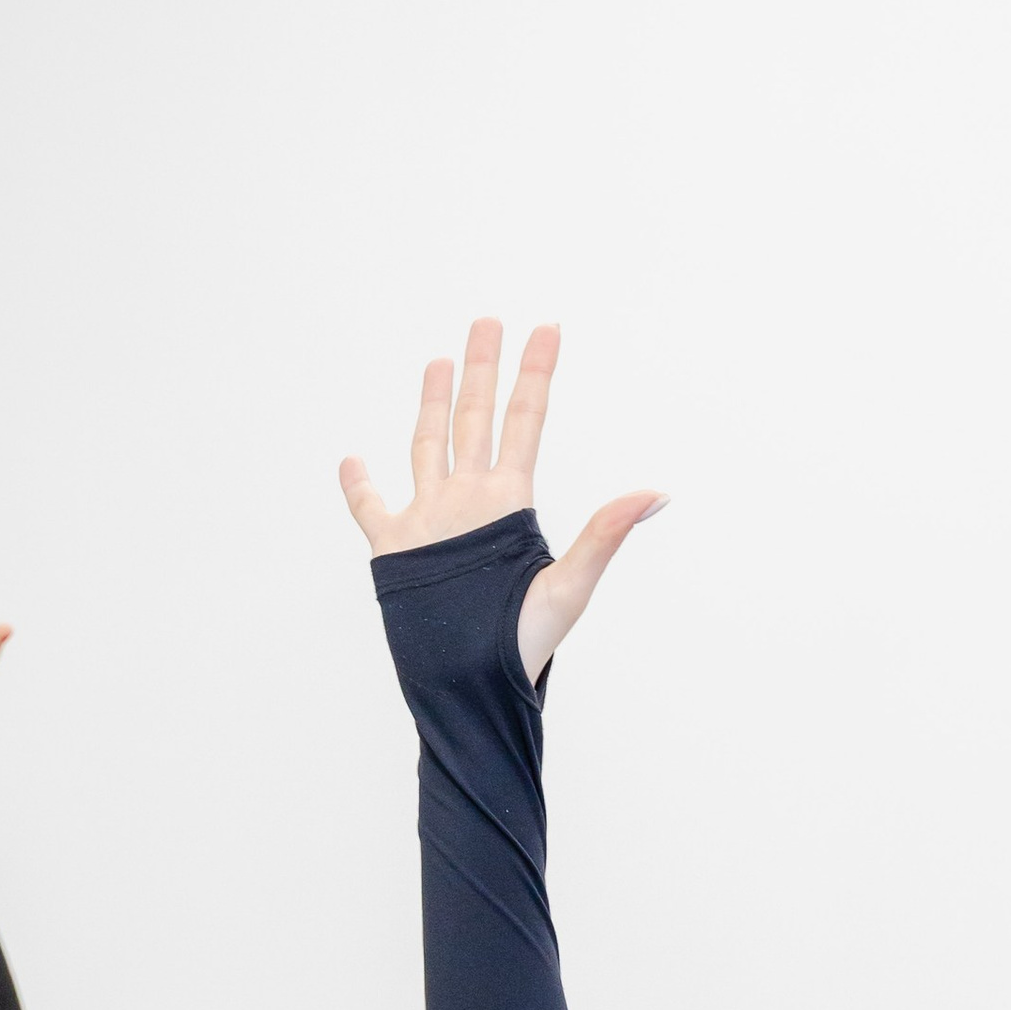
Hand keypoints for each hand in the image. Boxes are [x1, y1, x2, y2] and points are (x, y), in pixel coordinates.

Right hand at [339, 318, 664, 681]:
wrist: (470, 688)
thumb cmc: (523, 647)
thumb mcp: (570, 587)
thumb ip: (606, 534)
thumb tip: (657, 494)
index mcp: (509, 503)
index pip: (525, 421)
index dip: (535, 374)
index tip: (546, 328)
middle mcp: (469, 502)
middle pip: (476, 418)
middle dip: (483, 369)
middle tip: (487, 321)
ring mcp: (431, 524)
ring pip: (428, 447)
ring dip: (432, 405)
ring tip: (437, 363)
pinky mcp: (396, 553)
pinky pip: (372, 509)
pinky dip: (359, 485)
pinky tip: (353, 460)